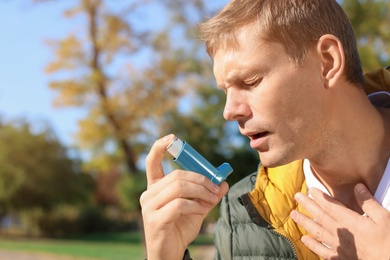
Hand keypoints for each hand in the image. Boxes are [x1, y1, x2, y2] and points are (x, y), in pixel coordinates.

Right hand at [140, 134, 228, 259]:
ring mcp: (149, 207)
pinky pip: (180, 204)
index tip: (173, 138)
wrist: (170, 253)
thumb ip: (207, 195)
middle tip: (216, 188)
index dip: (160, 147)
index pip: (152, 162)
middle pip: (176, 175)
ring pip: (179, 187)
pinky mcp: (155, 219)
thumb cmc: (180, 228)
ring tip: (212, 199)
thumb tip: (223, 183)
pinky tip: (203, 210)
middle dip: (201, 179)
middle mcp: (148, 194)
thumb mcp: (196, 208)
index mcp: (155, 188)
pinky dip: (196, 205)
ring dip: (201, 192)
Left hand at [290, 184, 389, 259]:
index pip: (331, 207)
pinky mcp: (341, 259)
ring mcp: (339, 248)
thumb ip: (369, 202)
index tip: (311, 189)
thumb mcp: (385, 218)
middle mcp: (341, 234)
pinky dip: (312, 245)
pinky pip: (322, 251)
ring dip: (304, 222)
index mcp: (351, 223)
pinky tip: (304, 239)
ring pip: (317, 232)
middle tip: (297, 196)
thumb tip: (357, 187)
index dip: (320, 197)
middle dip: (308, 205)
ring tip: (293, 215)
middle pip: (321, 217)